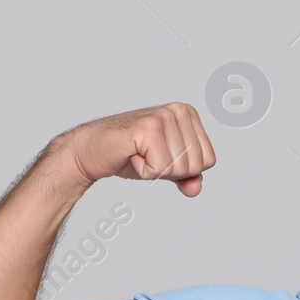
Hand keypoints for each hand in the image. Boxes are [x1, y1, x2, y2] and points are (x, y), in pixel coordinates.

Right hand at [61, 102, 216, 195]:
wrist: (91, 151)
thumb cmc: (128, 156)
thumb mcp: (166, 168)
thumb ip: (186, 177)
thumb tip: (196, 188)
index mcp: (188, 114)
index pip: (208, 160)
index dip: (183, 170)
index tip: (159, 156)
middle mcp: (179, 110)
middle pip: (196, 166)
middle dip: (170, 172)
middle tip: (146, 156)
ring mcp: (164, 117)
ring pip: (179, 168)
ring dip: (155, 171)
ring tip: (138, 154)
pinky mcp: (149, 128)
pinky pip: (161, 168)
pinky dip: (144, 171)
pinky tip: (131, 154)